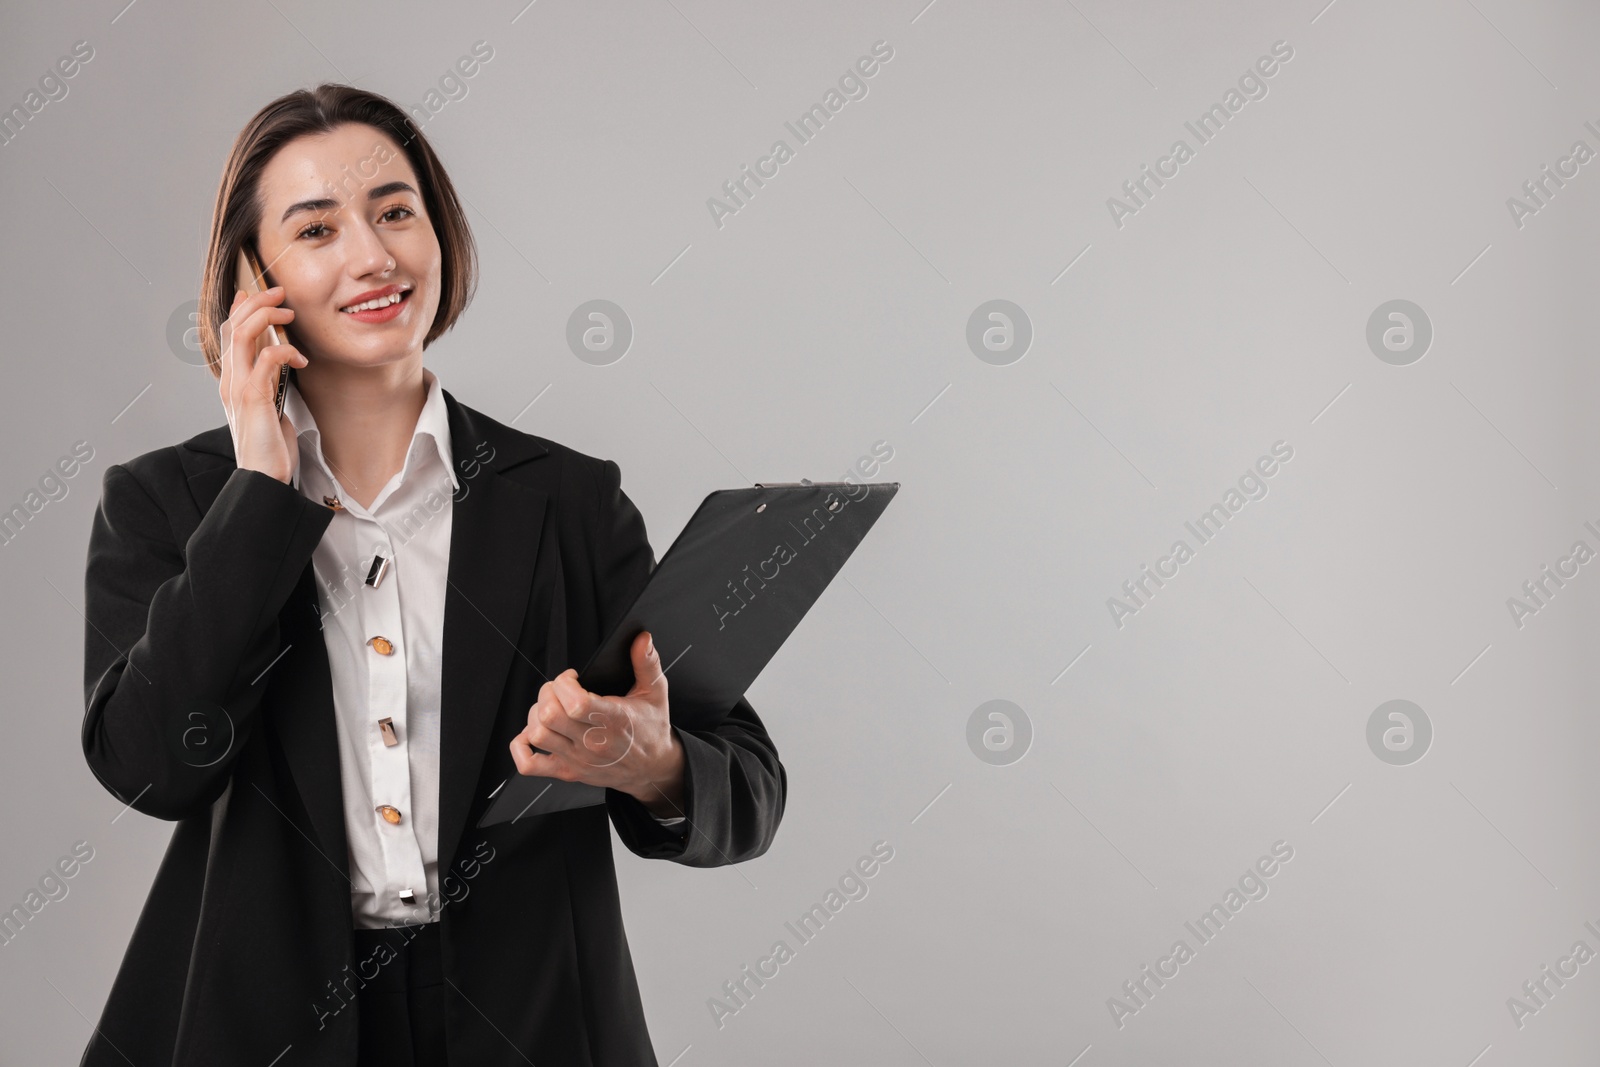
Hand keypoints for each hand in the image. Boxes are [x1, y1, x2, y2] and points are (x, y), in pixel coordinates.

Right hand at [219, 284, 305, 483]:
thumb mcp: (269, 403)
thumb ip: (268, 379)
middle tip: (280, 293)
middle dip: (256, 303)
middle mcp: (230, 381)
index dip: (240, 309)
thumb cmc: (270, 444)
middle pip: (231, 326)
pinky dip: (285, 351)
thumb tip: (277, 354)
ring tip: (288, 313)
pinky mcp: (254, 399)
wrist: (263, 477)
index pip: (227, 334)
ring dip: (266, 317)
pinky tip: (301, 359)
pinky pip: (266, 360)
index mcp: (232, 381)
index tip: (258, 293)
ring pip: (241, 336)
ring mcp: (238, 389)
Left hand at [509, 631, 685, 816]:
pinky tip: (533, 734)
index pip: (575, 703)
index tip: (572, 677)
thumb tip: (643, 639)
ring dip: (536, 715)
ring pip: (537, 735)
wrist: (652, 769)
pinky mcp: (567, 772)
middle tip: (560, 689)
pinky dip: (521, 747)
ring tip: (552, 708)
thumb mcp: (656, 693)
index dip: (564, 683)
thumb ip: (648, 663)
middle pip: (549, 715)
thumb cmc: (651, 730)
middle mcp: (592, 742)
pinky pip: (529, 765)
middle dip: (548, 693)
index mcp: (613, 720)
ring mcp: (577, 759)